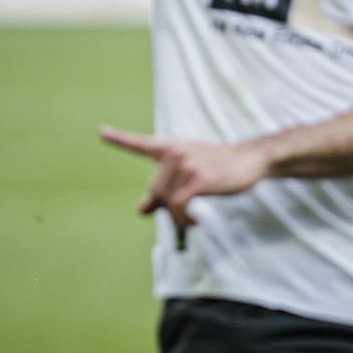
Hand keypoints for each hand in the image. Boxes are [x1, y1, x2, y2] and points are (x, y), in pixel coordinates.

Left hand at [100, 125, 270, 226]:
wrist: (250, 160)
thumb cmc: (220, 168)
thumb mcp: (190, 173)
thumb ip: (164, 190)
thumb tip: (141, 210)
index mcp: (171, 148)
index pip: (141, 144)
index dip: (120, 139)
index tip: (102, 132)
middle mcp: (174, 153)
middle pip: (157, 192)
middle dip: (169, 209)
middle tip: (187, 216)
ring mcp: (186, 164)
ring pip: (169, 203)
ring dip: (181, 217)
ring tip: (196, 216)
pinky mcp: (197, 178)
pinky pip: (180, 206)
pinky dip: (187, 219)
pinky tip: (198, 219)